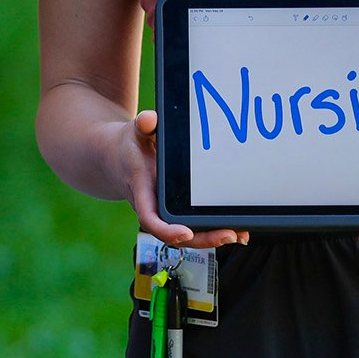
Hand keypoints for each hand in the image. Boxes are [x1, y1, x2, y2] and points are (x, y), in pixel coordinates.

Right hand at [118, 110, 247, 250]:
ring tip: (240, 233)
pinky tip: (236, 229)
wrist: (118, 158)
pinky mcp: (175, 211)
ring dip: (213, 237)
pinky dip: (213, 230)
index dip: (167, 230)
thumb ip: (143, 125)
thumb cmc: (130, 146)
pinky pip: (194, 226)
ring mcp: (165, 212)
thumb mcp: (133, 132)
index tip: (185, 232)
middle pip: (176, 235)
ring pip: (188, 235)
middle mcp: (154, 208)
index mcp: (142, 191)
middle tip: (229, 234)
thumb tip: (150, 119)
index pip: (150, 219)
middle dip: (203, 238)